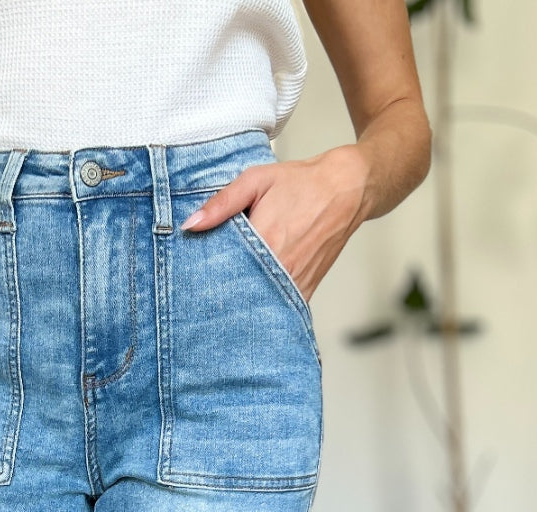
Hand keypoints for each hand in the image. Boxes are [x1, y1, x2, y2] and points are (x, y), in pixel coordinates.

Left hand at [178, 144, 370, 303]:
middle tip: (202, 293)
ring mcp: (294, 283)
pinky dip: (263, 305)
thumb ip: (222, 203)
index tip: (192, 279)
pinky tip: (250, 298)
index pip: (222, 271)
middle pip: (238, 292)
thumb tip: (190, 225)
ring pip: (258, 304)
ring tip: (224, 298)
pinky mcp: (305, 290)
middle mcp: (281, 269)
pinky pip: (278, 307)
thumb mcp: (256, 180)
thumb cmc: (301, 183)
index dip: (205, 276)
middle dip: (220, 293)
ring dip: (241, 302)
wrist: (346, 189)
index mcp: (265, 241)